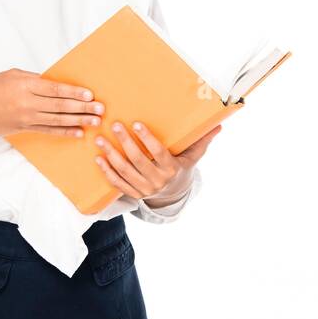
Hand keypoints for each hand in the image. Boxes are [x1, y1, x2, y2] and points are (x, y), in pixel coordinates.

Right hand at [0, 69, 103, 141]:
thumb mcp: (11, 75)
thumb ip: (33, 78)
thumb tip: (55, 82)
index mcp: (24, 85)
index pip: (55, 89)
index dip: (74, 92)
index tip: (89, 94)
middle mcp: (27, 102)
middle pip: (60, 105)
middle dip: (82, 107)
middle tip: (100, 108)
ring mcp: (27, 118)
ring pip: (58, 119)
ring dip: (79, 120)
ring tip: (95, 121)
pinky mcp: (26, 128)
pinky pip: (49, 131)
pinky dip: (65, 132)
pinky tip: (78, 132)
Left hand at [94, 120, 221, 202]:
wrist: (174, 194)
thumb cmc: (182, 168)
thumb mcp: (193, 156)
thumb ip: (203, 140)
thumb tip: (219, 125)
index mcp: (172, 169)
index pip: (158, 153)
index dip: (148, 139)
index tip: (137, 124)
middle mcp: (157, 180)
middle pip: (138, 160)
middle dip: (125, 142)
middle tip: (115, 125)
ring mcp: (144, 189)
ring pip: (124, 171)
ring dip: (110, 155)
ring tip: (100, 139)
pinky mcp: (133, 193)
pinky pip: (117, 183)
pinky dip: (107, 171)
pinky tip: (99, 158)